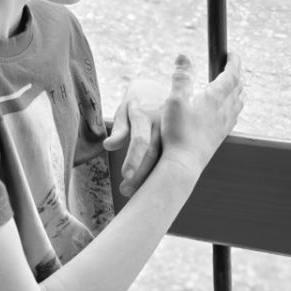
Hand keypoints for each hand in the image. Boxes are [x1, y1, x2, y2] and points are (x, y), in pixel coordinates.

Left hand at [103, 78, 168, 196]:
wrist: (163, 94)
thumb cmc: (136, 106)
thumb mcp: (125, 111)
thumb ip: (119, 128)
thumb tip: (108, 146)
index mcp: (146, 115)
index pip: (140, 140)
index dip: (134, 159)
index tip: (126, 176)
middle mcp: (163, 125)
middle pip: (153, 154)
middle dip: (141, 176)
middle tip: (126, 192)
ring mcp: (176, 135)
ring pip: (165, 160)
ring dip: (153, 180)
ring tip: (137, 196)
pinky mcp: (182, 144)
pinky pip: (174, 162)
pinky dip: (165, 178)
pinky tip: (157, 192)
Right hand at [159, 54, 244, 178]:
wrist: (183, 164)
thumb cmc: (177, 132)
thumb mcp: (175, 100)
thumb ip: (181, 77)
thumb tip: (184, 55)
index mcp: (214, 99)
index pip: (230, 76)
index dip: (233, 63)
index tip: (232, 53)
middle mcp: (224, 111)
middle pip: (238, 89)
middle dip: (237, 75)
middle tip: (232, 66)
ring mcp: (223, 125)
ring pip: (238, 103)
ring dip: (239, 90)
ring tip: (236, 86)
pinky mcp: (219, 137)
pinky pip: (233, 117)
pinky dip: (235, 106)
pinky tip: (229, 111)